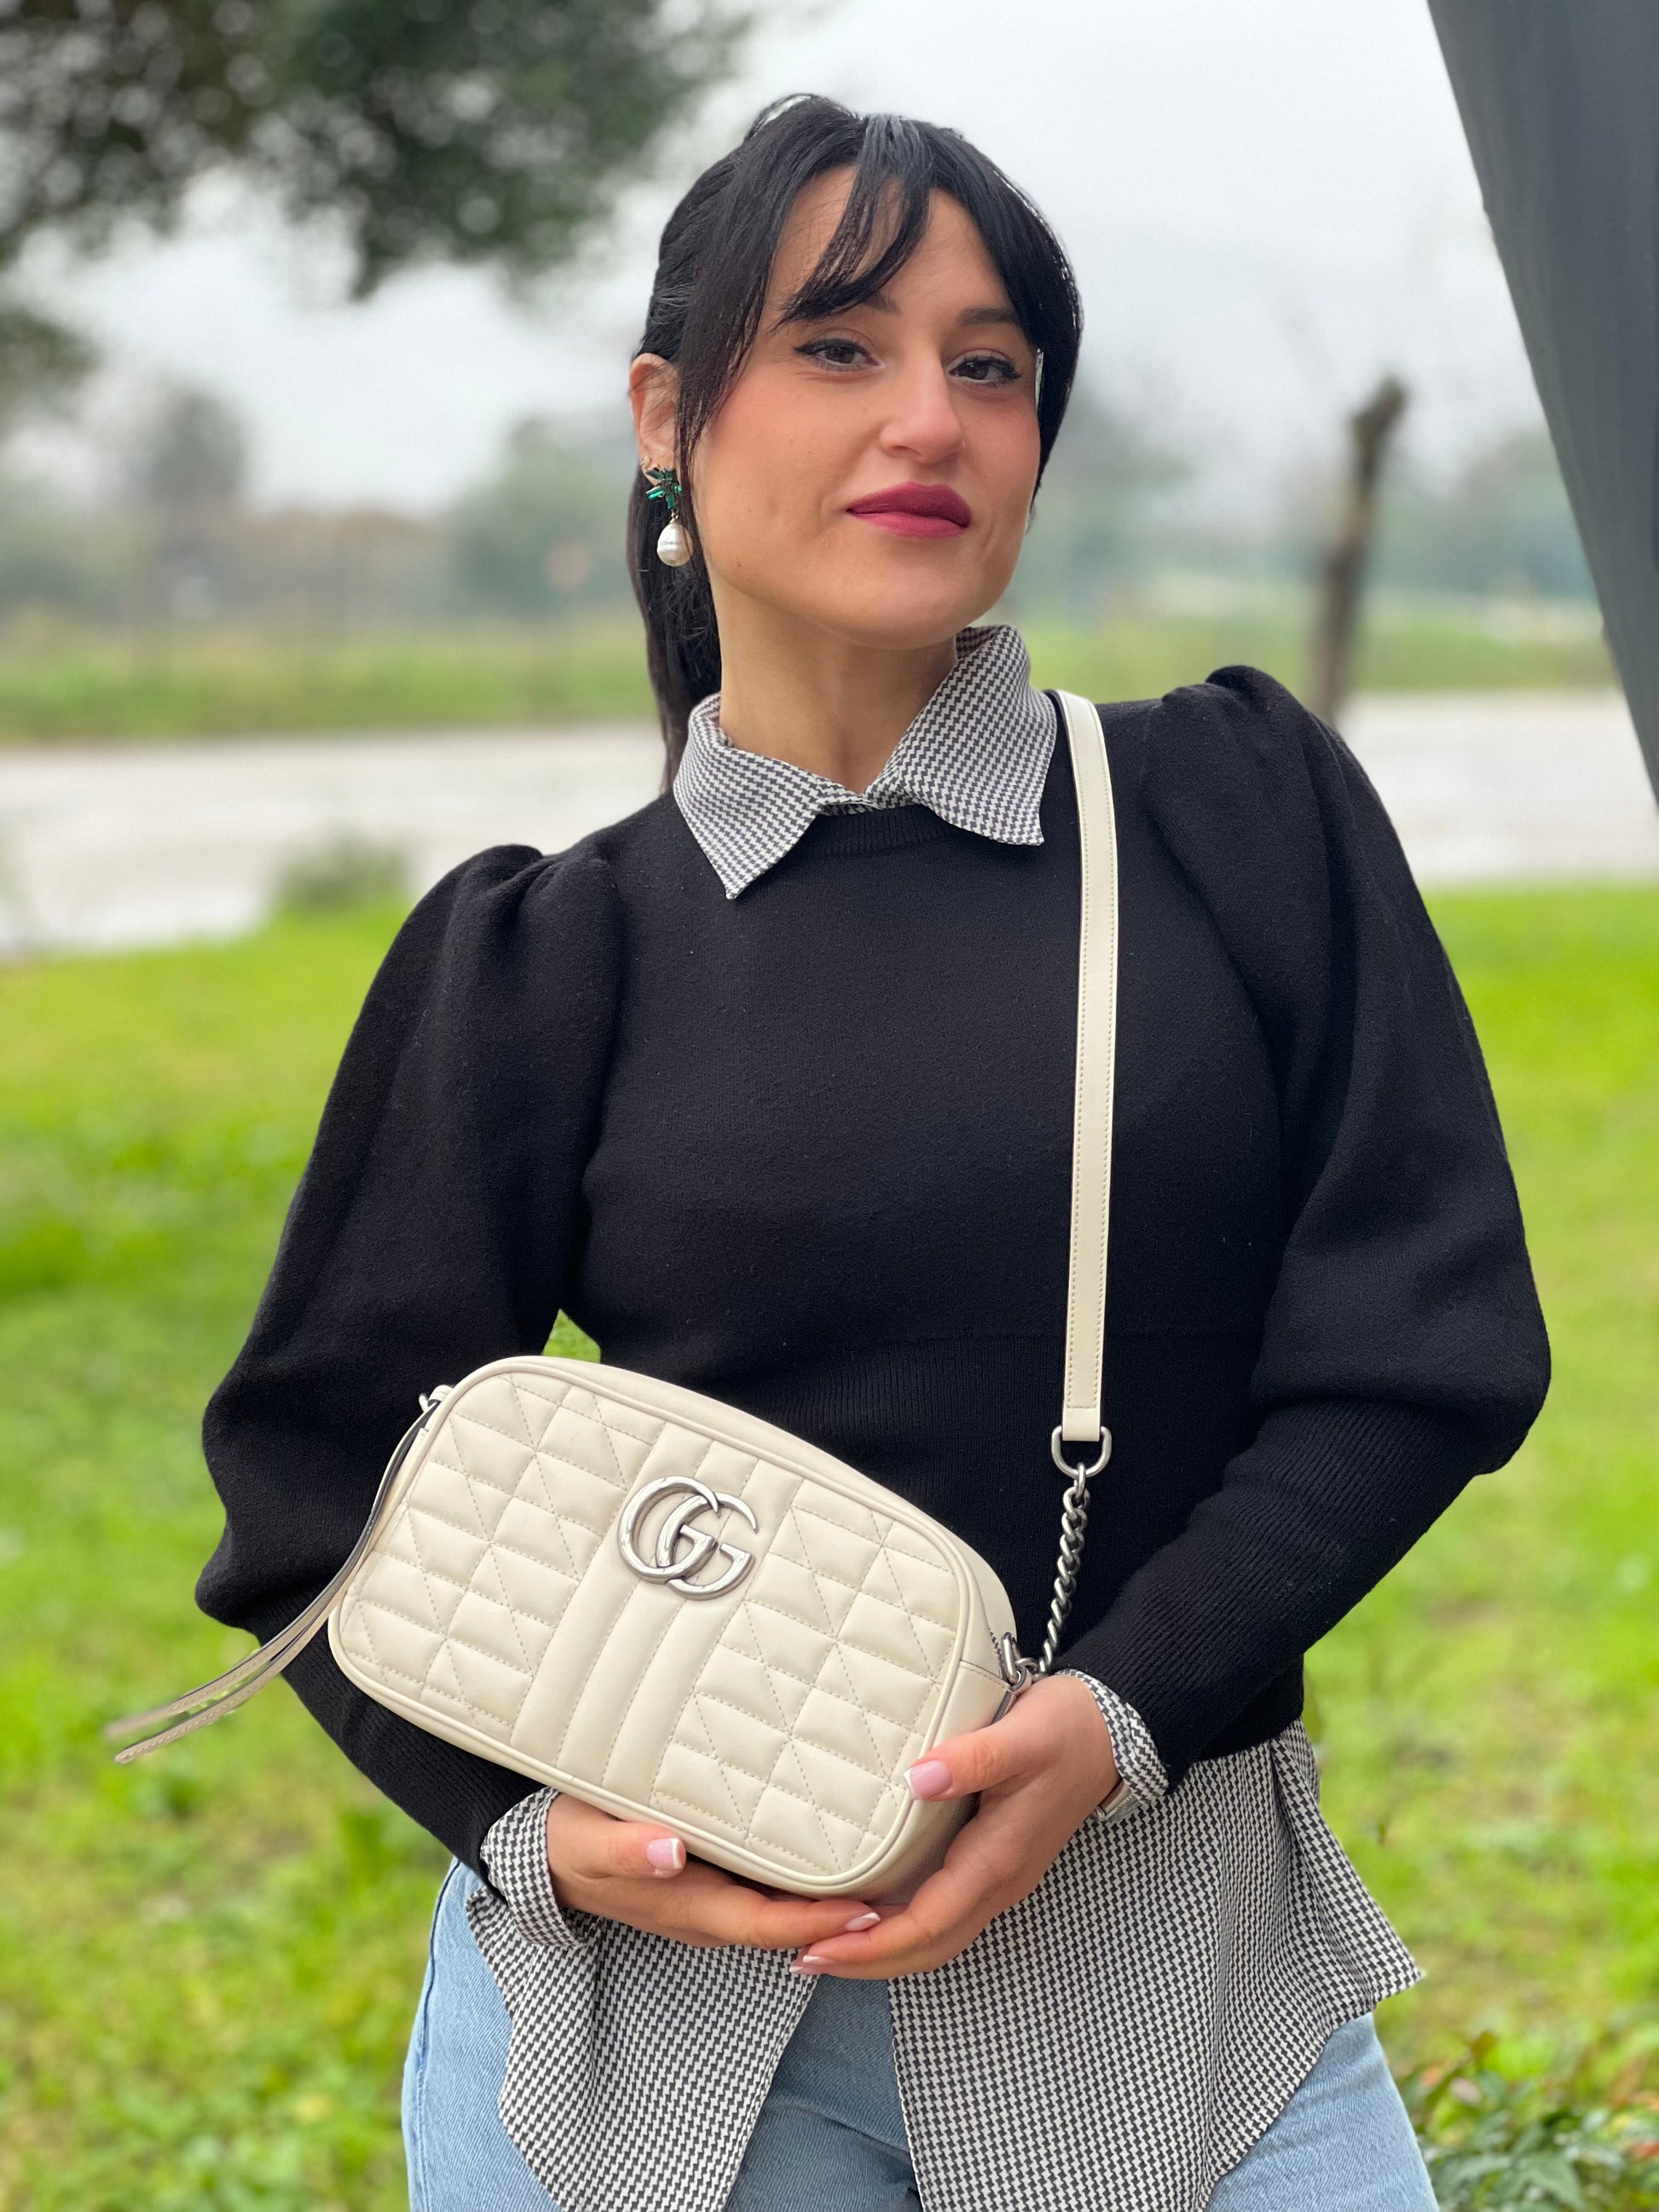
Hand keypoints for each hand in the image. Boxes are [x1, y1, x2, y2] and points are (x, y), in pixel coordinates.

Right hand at [544, 1794, 882, 1950]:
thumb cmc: (566, 1843)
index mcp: (689, 1907)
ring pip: (780, 1910)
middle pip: (788, 1925)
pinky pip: (766, 1890)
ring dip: (828, 1902)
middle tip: (906, 1894)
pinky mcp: (708, 1881)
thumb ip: (626, 1849)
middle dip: (843, 1919)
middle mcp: (709, 1912)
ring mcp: (710, 1900)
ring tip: (888, 1873)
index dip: (818, 1924)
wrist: (543, 1854)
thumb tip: (671, 1852)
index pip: (768, 1925)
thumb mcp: (587, 1842)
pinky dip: (803, 1881)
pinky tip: (834, 1851)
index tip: (868, 1911)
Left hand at [787, 1673, 1119, 1979]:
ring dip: (884, 1949)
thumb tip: (918, 1779)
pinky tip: (872, 1907)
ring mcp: (999, 1877)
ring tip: (828, 1943)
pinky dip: (904, 1924)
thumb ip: (972, 1758)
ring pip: (937, 1935)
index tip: (820, 1949)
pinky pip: (944, 1911)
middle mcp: (998, 1882)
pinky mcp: (995, 1862)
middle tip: (806, 1959)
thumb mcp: (1021, 1736)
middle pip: (928, 1947)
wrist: (1110, 1730)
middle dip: (868, 1962)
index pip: (928, 1925)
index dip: (872, 1946)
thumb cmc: (1066, 1730)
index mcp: (998, 1861)